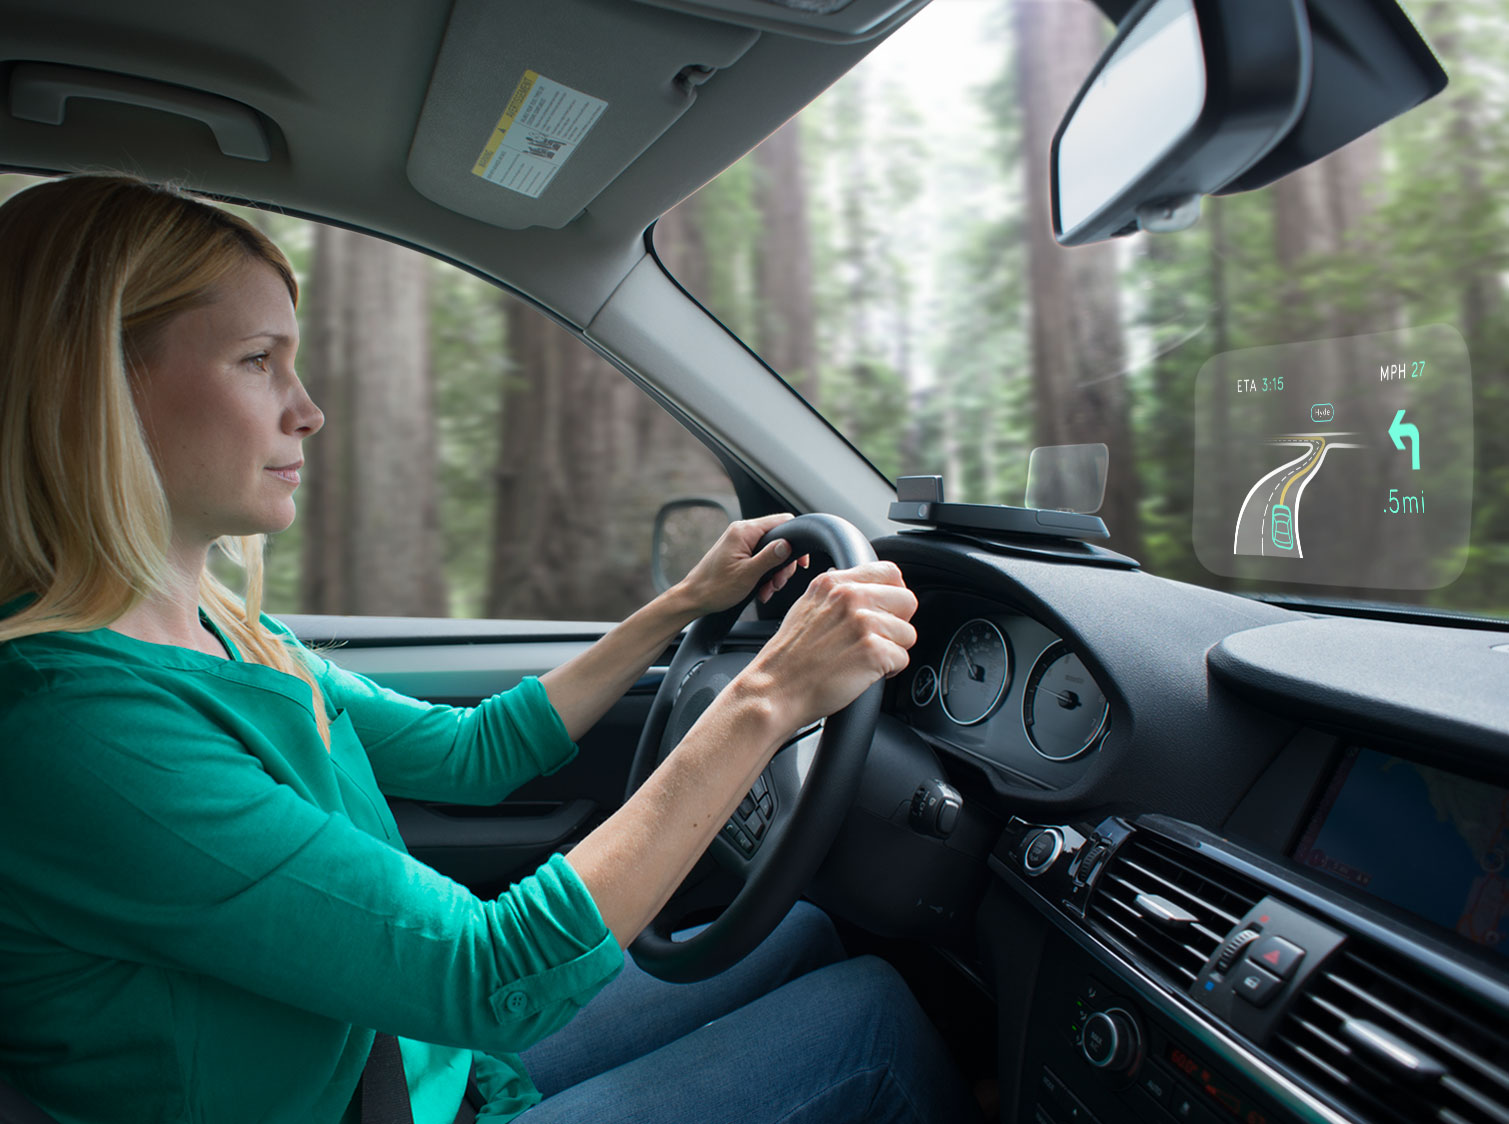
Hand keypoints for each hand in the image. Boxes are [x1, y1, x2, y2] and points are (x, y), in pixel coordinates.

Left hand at [675, 513, 809, 615]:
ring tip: (767, 590)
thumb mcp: (748, 574)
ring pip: (771, 552)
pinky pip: (760, 559)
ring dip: (774, 573)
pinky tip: (761, 590)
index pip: (782, 522)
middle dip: (783, 564)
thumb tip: (788, 544)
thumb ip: (770, 557)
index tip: (801, 562)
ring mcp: (739, 542)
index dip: (796, 540)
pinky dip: (764, 575)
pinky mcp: (738, 553)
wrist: (694, 598)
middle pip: (778, 539)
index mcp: (744, 531)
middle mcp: (742, 532)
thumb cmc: (715, 587)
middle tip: (778, 583)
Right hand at [737, 561, 917, 735]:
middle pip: (907, 601)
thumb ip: (836, 594)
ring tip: (864, 658)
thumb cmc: (788, 658)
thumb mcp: (806, 607)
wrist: (775, 689)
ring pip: (908, 633)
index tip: (884, 613)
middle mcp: (850, 597)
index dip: (893, 596)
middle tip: (876, 640)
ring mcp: (863, 623)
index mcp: (835, 583)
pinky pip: (903, 659)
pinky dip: (888, 671)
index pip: (890, 573)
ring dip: (892, 650)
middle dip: (898, 624)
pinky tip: (864, 672)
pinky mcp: (873, 651)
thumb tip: (864, 590)